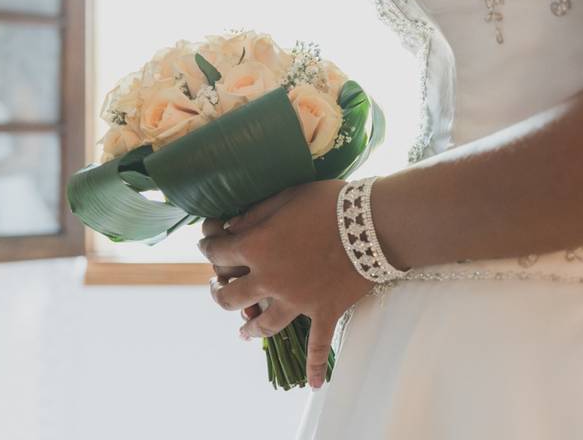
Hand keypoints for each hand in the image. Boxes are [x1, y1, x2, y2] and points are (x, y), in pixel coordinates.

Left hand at [198, 179, 373, 387]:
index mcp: (257, 248)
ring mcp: (297, 301)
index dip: (209, 248)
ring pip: (264, 324)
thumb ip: (255, 214)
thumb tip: (230, 228)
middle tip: (219, 287)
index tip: (208, 244)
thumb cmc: (330, 202)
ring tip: (243, 331)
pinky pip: (319, 346)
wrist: (374, 222)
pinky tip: (315, 385)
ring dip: (250, 328)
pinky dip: (316, 366)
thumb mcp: (286, 196)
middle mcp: (270, 280)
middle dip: (219, 291)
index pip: (218, 252)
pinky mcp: (325, 312)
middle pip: (231, 297)